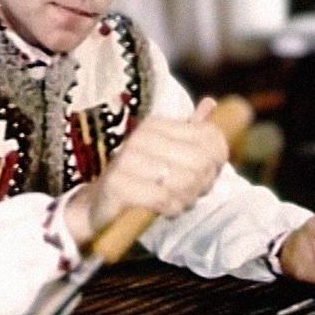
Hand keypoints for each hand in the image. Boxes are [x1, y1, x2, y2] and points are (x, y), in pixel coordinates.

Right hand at [65, 98, 227, 244]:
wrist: (96, 206)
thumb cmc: (139, 180)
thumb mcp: (166, 154)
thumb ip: (189, 131)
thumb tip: (211, 103)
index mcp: (155, 125)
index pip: (208, 136)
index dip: (217, 160)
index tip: (208, 173)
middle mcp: (140, 137)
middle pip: (200, 160)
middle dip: (204, 182)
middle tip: (194, 193)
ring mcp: (127, 160)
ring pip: (184, 180)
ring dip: (188, 198)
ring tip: (180, 202)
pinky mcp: (118, 185)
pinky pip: (163, 198)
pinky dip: (171, 208)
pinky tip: (167, 210)